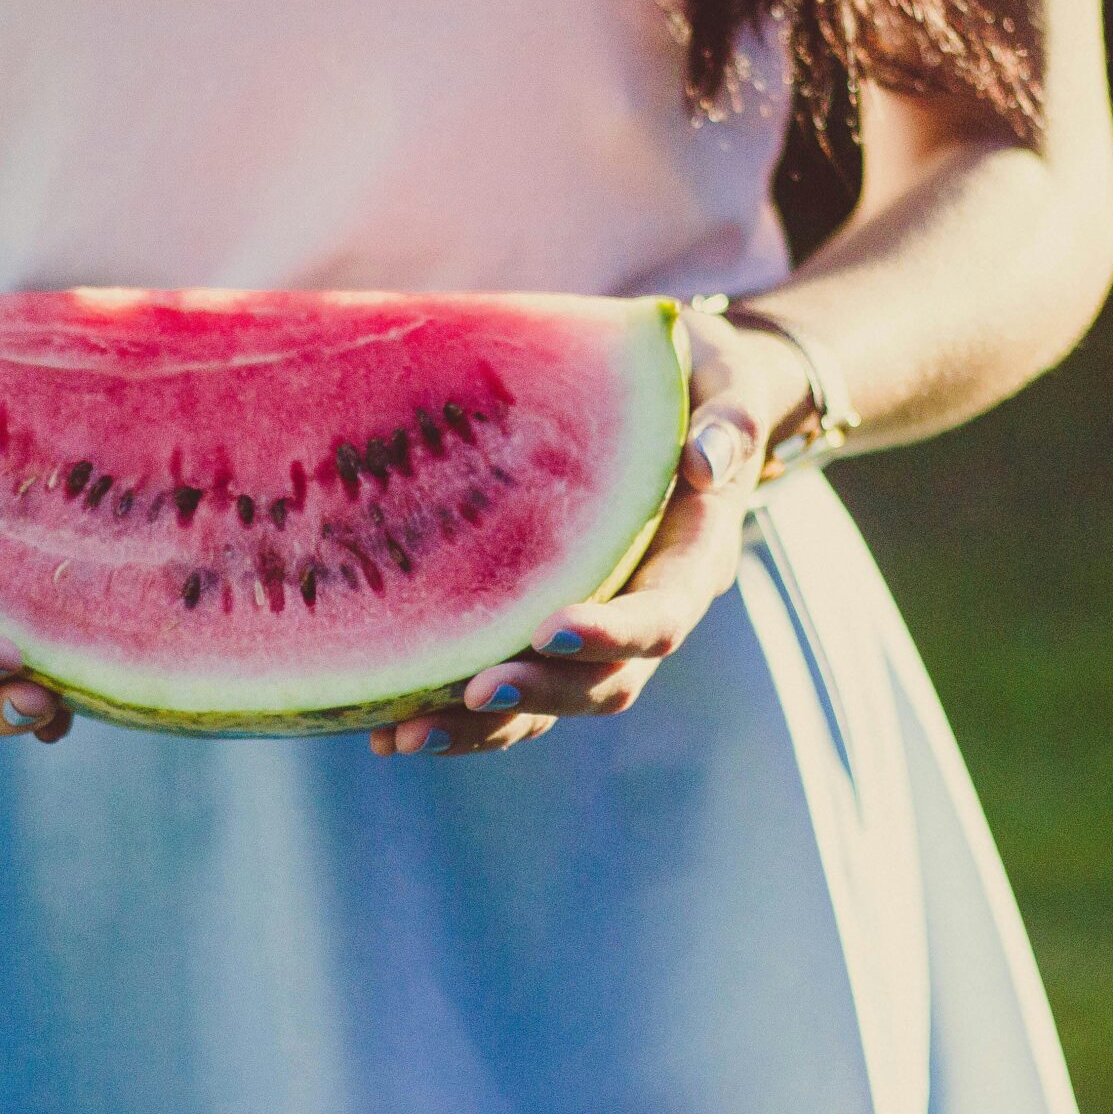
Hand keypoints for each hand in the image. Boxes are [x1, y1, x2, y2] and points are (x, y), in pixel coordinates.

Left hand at [367, 310, 807, 756]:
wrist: (679, 398)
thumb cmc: (697, 379)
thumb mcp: (723, 378)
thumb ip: (728, 418)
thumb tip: (706, 462)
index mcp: (694, 559)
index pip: (662, 615)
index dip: (613, 633)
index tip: (551, 631)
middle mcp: (647, 609)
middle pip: (603, 682)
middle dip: (539, 695)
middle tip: (471, 693)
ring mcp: (596, 628)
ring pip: (549, 702)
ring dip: (484, 727)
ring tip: (406, 735)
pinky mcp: (547, 630)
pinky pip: (509, 684)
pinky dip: (452, 713)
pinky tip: (384, 729)